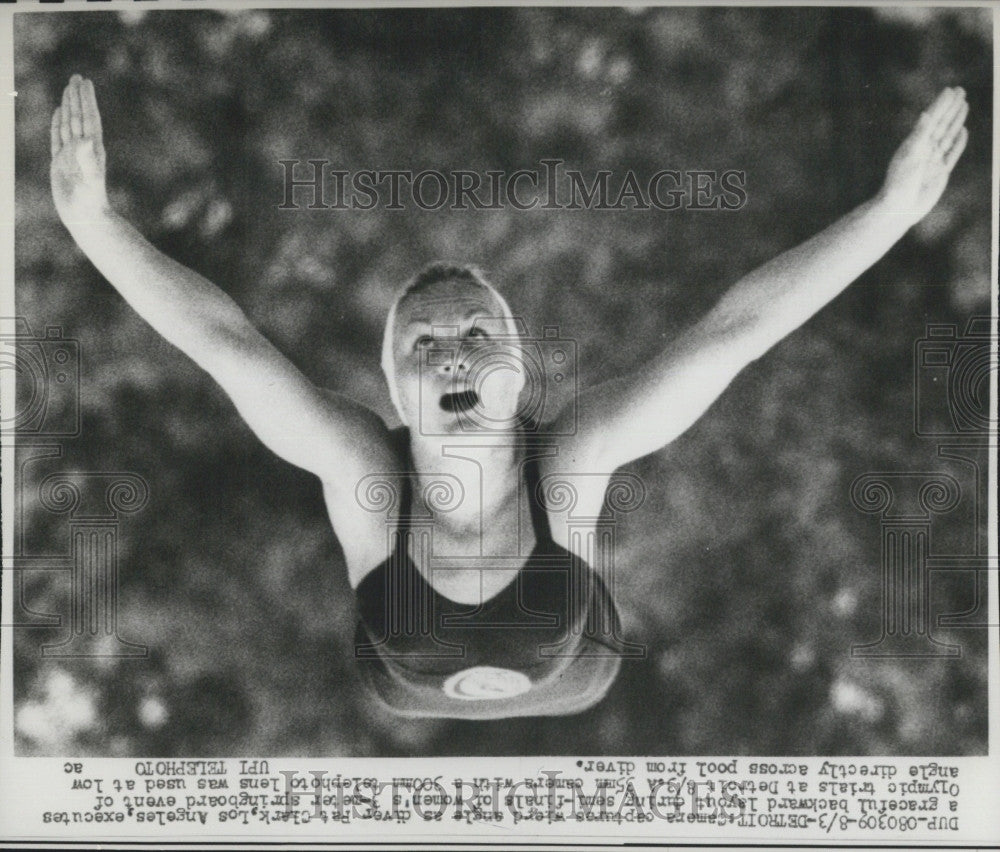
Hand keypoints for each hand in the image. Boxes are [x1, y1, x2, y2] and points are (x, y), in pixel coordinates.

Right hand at [50, 75, 108, 225]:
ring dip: (68, 106)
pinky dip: (57, 123)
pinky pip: (58, 137)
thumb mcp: (90, 179)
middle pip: (79, 116)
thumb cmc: (90, 201)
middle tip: (77, 77)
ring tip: (68, 89)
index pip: (88, 118)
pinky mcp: (61, 162)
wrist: (85, 217)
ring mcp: (71, 154)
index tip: (86, 83)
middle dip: (77, 97)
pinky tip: (59, 113)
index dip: (87, 100)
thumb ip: (88, 159)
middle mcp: (82, 148)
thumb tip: (85, 140)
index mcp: (91, 149)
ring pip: (68, 124)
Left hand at [876, 87, 968, 221]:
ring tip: (963, 105)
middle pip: (941, 123)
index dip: (941, 104)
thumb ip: (920, 135)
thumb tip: (926, 114)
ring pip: (948, 135)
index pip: (932, 119)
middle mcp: (924, 149)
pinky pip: (952, 153)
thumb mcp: (910, 156)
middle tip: (960, 90)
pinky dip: (958, 142)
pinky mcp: (940, 172)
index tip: (950, 90)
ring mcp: (933, 160)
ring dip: (956, 120)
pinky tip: (963, 131)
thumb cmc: (900, 182)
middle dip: (951, 107)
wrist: (900, 208)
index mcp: (914, 143)